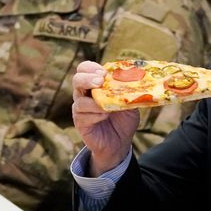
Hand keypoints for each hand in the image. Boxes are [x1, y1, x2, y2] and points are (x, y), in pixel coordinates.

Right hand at [71, 60, 139, 174]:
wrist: (120, 142)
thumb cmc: (123, 119)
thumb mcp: (130, 103)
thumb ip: (128, 92)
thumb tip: (133, 79)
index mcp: (95, 85)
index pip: (85, 69)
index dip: (91, 68)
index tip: (104, 73)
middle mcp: (84, 94)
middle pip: (77, 79)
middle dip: (87, 79)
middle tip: (100, 82)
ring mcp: (80, 109)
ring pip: (79, 100)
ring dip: (95, 102)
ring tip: (108, 108)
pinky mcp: (80, 122)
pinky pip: (82, 116)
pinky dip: (95, 115)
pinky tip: (105, 116)